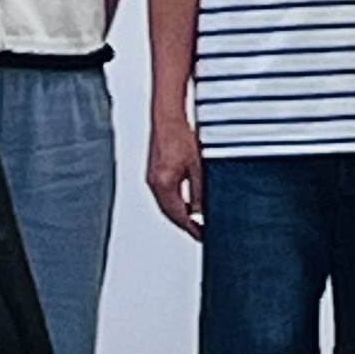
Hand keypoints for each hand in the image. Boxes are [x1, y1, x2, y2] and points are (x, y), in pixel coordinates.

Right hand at [147, 113, 203, 237]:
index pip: (178, 214)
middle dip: (184, 224)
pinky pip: (163, 195)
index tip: (201, 235)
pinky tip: (185, 203)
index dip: (190, 227)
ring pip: (166, 205)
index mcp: (164, 185)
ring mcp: (152, 179)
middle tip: (199, 232)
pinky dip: (174, 203)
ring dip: (179, 214)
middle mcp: (154, 184)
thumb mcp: (197, 165)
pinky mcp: (154, 173)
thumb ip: (199, 190)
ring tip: (194, 221)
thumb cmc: (180, 136)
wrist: (167, 118)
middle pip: (169, 213)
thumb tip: (202, 210)